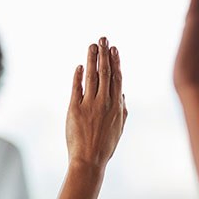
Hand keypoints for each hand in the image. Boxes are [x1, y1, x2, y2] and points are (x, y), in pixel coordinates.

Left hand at [65, 37, 126, 168]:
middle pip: (105, 73)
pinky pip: (77, 89)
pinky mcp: (75, 110)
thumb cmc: (104, 146)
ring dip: (92, 59)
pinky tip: (80, 66)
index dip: (115, 62)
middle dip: (104, 54)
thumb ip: (122, 110)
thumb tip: (122, 94)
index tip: (114, 49)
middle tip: (102, 39)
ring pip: (92, 77)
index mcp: (117, 106)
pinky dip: (78, 76)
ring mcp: (90, 105)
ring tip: (92, 46)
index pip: (117, 78)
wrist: (89, 160)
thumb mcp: (118, 128)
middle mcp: (105, 103)